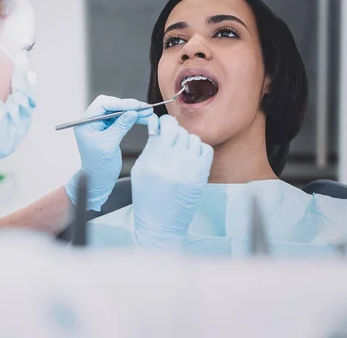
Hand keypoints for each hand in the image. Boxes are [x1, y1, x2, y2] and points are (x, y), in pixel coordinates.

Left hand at [65, 95, 152, 210]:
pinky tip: (144, 119)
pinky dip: (132, 118)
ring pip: (118, 111)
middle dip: (128, 106)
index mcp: (86, 123)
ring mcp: (100, 125)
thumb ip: (120, 126)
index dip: (121, 103)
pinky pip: (121, 119)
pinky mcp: (108, 130)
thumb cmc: (99, 166)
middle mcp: (91, 121)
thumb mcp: (109, 145)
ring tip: (148, 113)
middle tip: (144, 108)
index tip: (136, 106)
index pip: (103, 104)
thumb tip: (133, 112)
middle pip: (111, 105)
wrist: (98, 181)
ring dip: (133, 111)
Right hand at [131, 114, 213, 248]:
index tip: (163, 125)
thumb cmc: (147, 199)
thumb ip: (150, 146)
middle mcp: (174, 163)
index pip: (166, 127)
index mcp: (155, 161)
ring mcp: (190, 170)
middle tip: (169, 140)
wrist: (160, 224)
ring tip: (179, 151)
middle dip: (174, 132)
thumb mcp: (140, 170)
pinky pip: (206, 149)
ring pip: (194, 138)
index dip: (165, 122)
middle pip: (180, 131)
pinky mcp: (201, 176)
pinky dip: (199, 149)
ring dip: (186, 141)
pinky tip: (190, 157)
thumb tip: (157, 126)